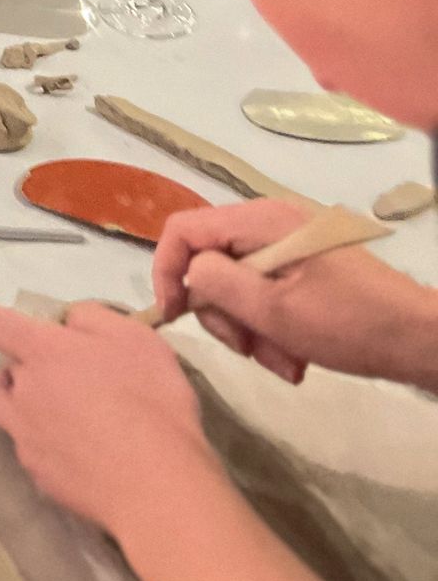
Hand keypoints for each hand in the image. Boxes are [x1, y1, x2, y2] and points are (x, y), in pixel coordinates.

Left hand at [0, 301, 227, 542]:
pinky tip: (81, 455)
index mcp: (45, 353)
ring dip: (20, 408)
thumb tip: (69, 321)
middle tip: (53, 379)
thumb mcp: (136, 340)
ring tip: (57, 416)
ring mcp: (28, 439)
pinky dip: (47, 446)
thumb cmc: (150, 403)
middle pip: (0, 379)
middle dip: (17, 373)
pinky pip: (32, 451)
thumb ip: (95, 319)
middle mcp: (25, 394)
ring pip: (7, 416)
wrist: (154, 487)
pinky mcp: (40, 478)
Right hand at [153, 199, 437, 389]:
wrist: (418, 339)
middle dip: (223, 314)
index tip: (175, 317)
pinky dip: (271, 329)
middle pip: (210, 263)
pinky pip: (265, 295)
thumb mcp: (275, 310)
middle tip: (247, 349)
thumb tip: (190, 274)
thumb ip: (219, 284)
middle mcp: (269, 223)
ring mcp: (288, 246)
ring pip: (236, 287)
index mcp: (260, 220)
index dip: (167, 270)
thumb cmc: (348, 322)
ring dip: (251, 330)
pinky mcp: (303, 270)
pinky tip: (297, 357)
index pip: (184, 229)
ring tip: (284, 360)